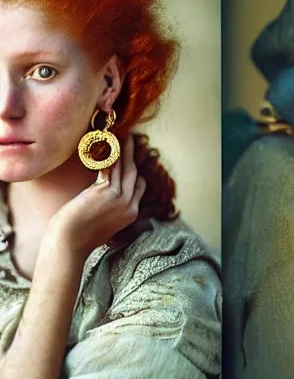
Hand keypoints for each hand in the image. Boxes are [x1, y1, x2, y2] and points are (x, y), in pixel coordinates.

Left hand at [45, 134, 145, 257]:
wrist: (69, 244)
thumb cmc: (78, 236)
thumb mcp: (102, 222)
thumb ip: (108, 208)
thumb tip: (101, 194)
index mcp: (130, 213)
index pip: (139, 186)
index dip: (135, 171)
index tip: (130, 158)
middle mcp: (130, 205)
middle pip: (135, 173)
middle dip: (133, 155)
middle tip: (130, 138)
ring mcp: (121, 199)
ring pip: (126, 168)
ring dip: (124, 149)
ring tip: (122, 134)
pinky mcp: (108, 192)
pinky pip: (113, 168)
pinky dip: (111, 154)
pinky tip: (108, 143)